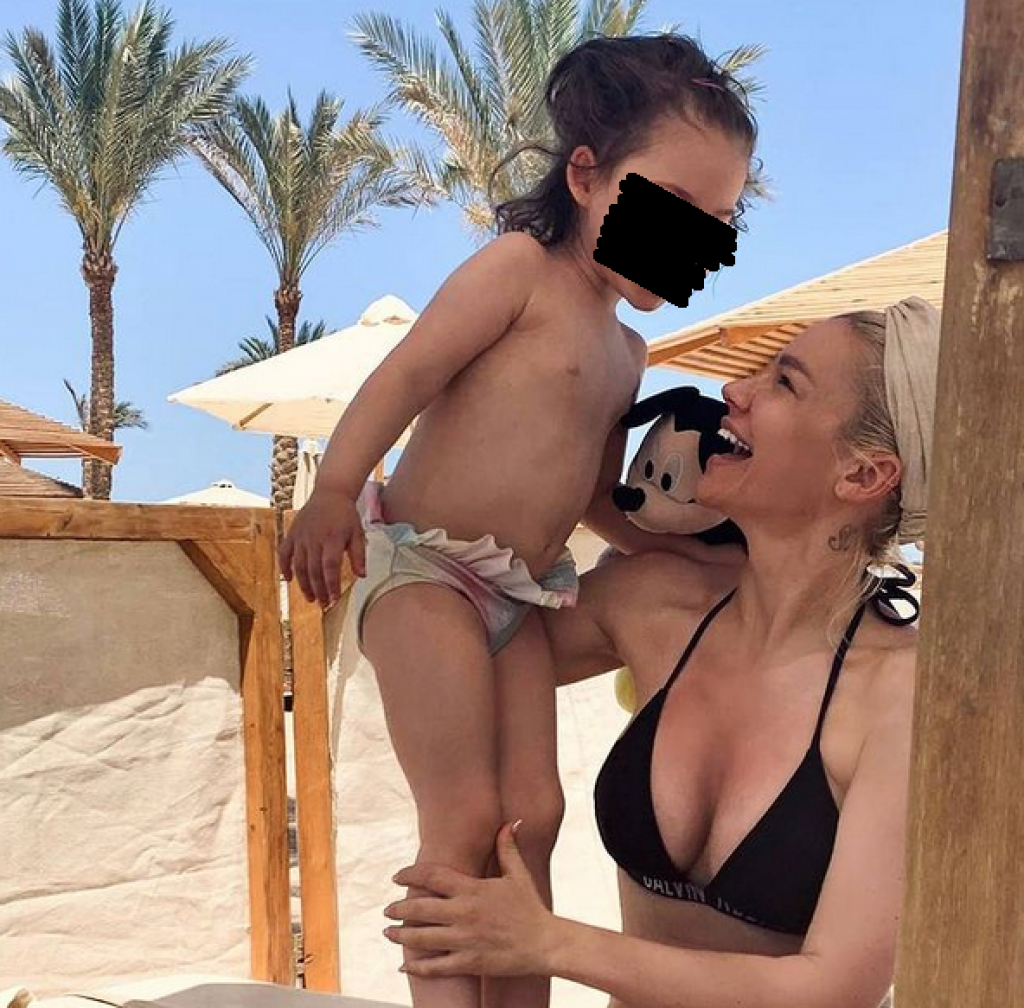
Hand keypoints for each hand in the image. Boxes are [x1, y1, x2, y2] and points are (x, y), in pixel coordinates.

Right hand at [278, 489, 365, 606]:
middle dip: (318, 590)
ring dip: (303, 584)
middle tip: (323, 604)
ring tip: (310, 598)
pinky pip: (284, 553)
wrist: (330, 493)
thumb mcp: (357, 533)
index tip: (334, 599)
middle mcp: (314, 539)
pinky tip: (288, 579)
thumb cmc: (346, 515)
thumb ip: (359, 555)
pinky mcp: (292, 533)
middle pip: (313, 570)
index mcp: (332, 539)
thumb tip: (362, 576)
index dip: (331, 585)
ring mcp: (301, 536)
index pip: (330, 567)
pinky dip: (284, 567)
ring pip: (298, 565)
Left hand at [383, 823, 559, 977]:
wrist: (546, 943)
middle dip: (398, 908)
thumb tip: (509, 822)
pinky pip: (436, 967)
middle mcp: (465, 913)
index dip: (410, 874)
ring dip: (401, 936)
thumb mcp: (518, 874)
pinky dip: (417, 966)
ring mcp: (466, 939)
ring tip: (388, 933)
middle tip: (387, 910)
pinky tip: (405, 966)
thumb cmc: (530, 907)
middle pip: (420, 908)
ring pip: (422, 937)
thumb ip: (507, 847)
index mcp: (473, 889)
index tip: (396, 877)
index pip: (432, 876)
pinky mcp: (470, 962)